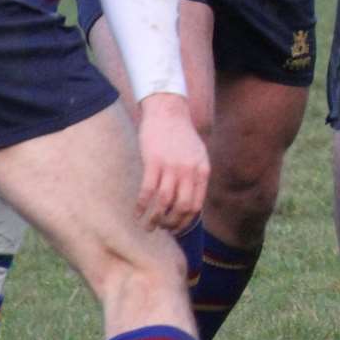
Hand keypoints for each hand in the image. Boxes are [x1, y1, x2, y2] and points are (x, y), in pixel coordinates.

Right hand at [132, 92, 208, 231]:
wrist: (168, 111)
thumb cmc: (181, 135)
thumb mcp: (198, 154)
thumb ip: (196, 176)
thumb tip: (190, 202)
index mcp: (202, 170)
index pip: (196, 205)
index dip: (185, 221)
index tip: (175, 228)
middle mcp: (189, 171)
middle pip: (182, 207)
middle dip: (171, 223)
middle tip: (161, 228)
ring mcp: (171, 166)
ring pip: (164, 202)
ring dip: (155, 219)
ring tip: (148, 226)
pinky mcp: (153, 161)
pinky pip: (148, 190)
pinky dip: (142, 205)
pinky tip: (137, 212)